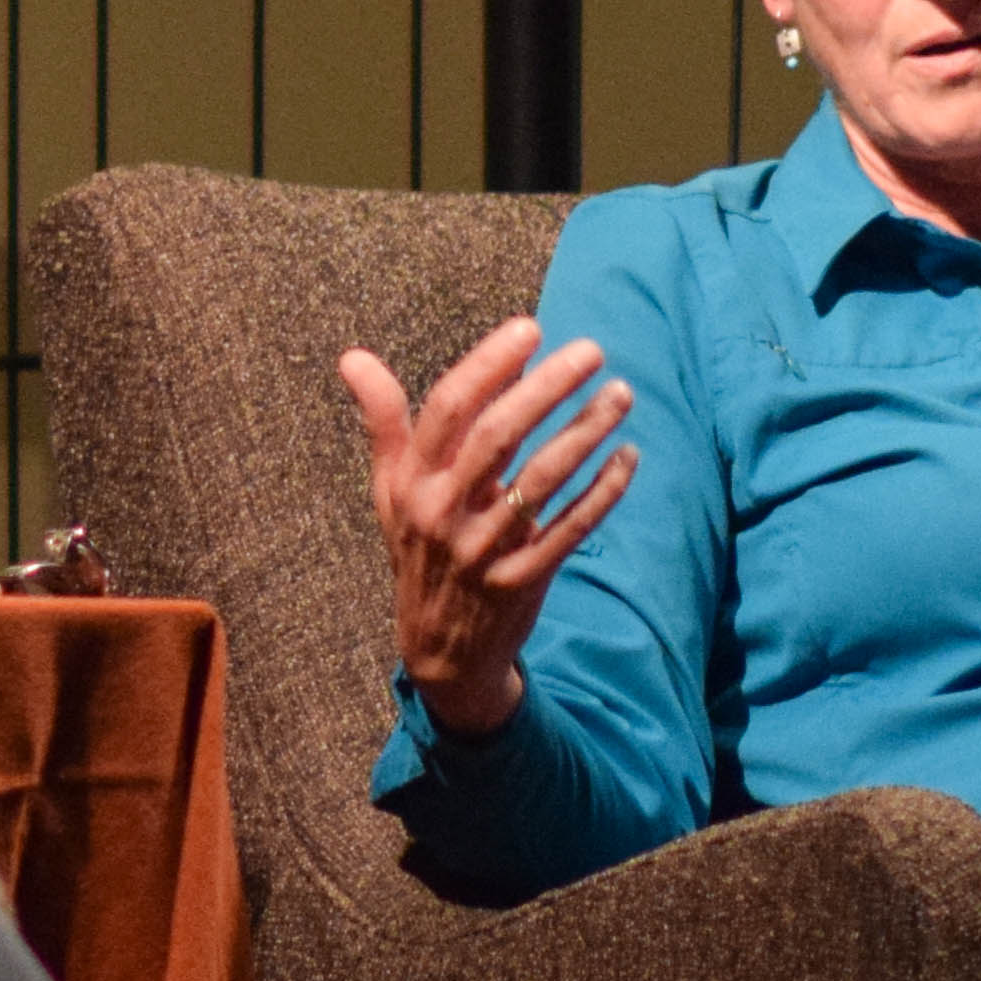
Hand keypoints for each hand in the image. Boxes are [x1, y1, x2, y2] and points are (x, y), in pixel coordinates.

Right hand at [335, 316, 636, 738]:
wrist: (439, 652)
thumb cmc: (420, 551)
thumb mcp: (391, 491)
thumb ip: (383, 421)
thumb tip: (352, 356)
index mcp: (414, 483)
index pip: (448, 410)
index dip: (489, 365)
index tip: (529, 328)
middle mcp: (444, 514)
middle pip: (497, 437)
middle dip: (546, 388)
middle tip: (591, 350)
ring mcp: (483, 551)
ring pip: (540, 481)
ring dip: (585, 432)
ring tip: (621, 393)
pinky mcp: (521, 581)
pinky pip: (569, 529)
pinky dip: (602, 492)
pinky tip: (628, 456)